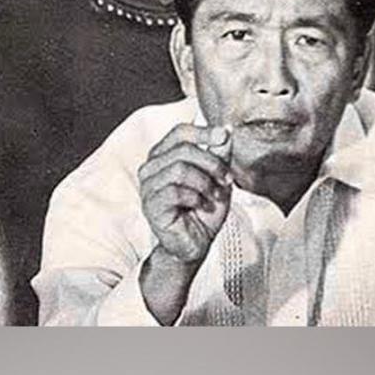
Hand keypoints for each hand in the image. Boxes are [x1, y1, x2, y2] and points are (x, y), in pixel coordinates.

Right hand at [138, 124, 232, 264]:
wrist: (196, 243)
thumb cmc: (203, 211)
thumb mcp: (217, 178)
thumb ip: (220, 155)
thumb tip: (226, 130)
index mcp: (165, 156)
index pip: (180, 132)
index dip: (203, 132)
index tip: (224, 136)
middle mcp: (152, 168)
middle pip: (183, 149)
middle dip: (212, 163)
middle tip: (227, 179)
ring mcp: (148, 187)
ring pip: (179, 169)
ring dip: (205, 182)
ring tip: (215, 196)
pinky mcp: (150, 206)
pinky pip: (175, 192)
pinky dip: (196, 198)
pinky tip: (202, 206)